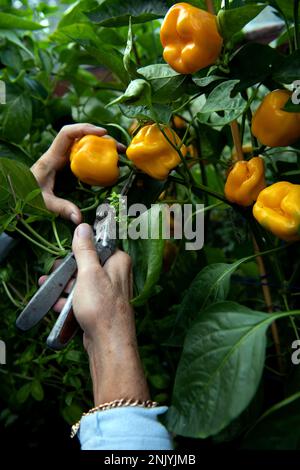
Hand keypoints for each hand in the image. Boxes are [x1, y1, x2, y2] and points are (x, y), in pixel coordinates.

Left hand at [31, 123, 125, 223]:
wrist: (16, 195)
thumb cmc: (27, 195)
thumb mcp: (44, 202)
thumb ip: (61, 208)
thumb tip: (80, 219)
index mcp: (51, 158)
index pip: (67, 134)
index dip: (85, 129)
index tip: (102, 133)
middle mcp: (57, 155)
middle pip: (79, 137)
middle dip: (100, 138)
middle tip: (118, 147)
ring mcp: (61, 160)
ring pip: (82, 146)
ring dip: (100, 147)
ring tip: (117, 153)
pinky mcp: (65, 167)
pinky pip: (81, 157)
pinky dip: (95, 157)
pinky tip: (106, 165)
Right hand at [39, 223, 149, 404]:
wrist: (108, 343)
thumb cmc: (101, 307)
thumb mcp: (88, 273)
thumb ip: (85, 250)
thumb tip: (84, 227)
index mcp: (118, 261)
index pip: (98, 246)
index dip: (79, 250)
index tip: (65, 256)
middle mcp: (117, 274)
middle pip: (88, 264)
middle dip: (68, 271)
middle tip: (54, 276)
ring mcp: (109, 292)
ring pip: (84, 282)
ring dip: (66, 286)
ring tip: (49, 289)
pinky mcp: (102, 306)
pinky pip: (84, 298)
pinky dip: (71, 300)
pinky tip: (59, 305)